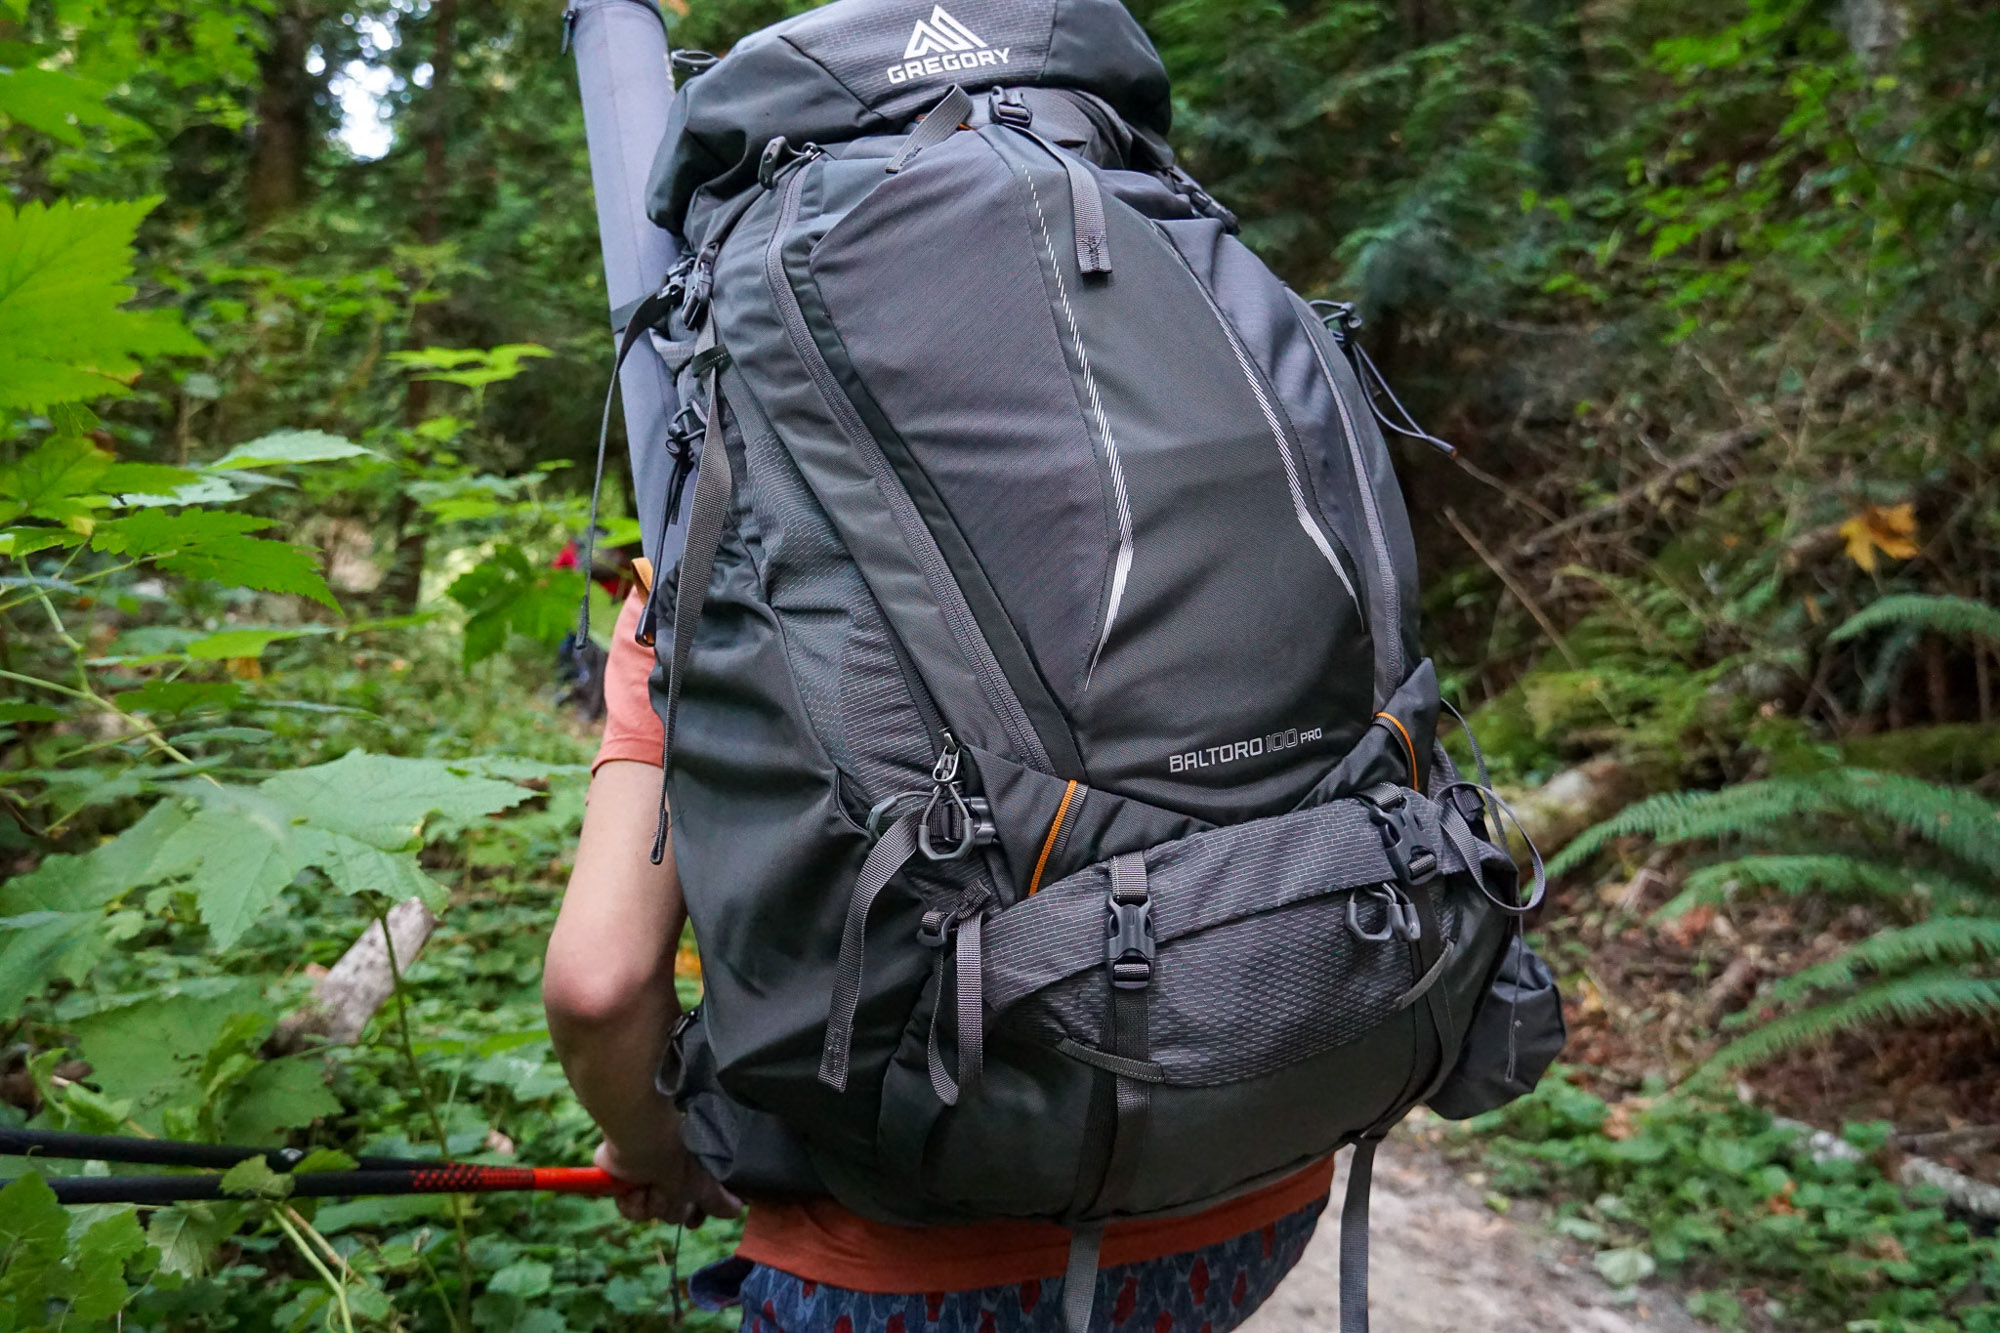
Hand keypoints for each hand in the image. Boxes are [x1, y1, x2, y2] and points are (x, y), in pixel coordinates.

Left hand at [595, 1134, 742, 1225]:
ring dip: (651, 1202)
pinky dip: (631, 1202)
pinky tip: (634, 1187)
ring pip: (651, 1215)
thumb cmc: (676, 1157)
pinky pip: (629, 1211)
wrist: (641, 1140)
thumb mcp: (702, 1182)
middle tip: (669, 1186)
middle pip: (673, 1215)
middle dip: (670, 1205)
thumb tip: (738, 1209)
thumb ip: (718, 1200)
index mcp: (688, 1175)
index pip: (695, 1207)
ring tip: (651, 1182)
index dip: (694, 1216)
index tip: (693, 1222)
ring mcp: (645, 1181)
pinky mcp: (623, 1184)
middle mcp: (668, 1179)